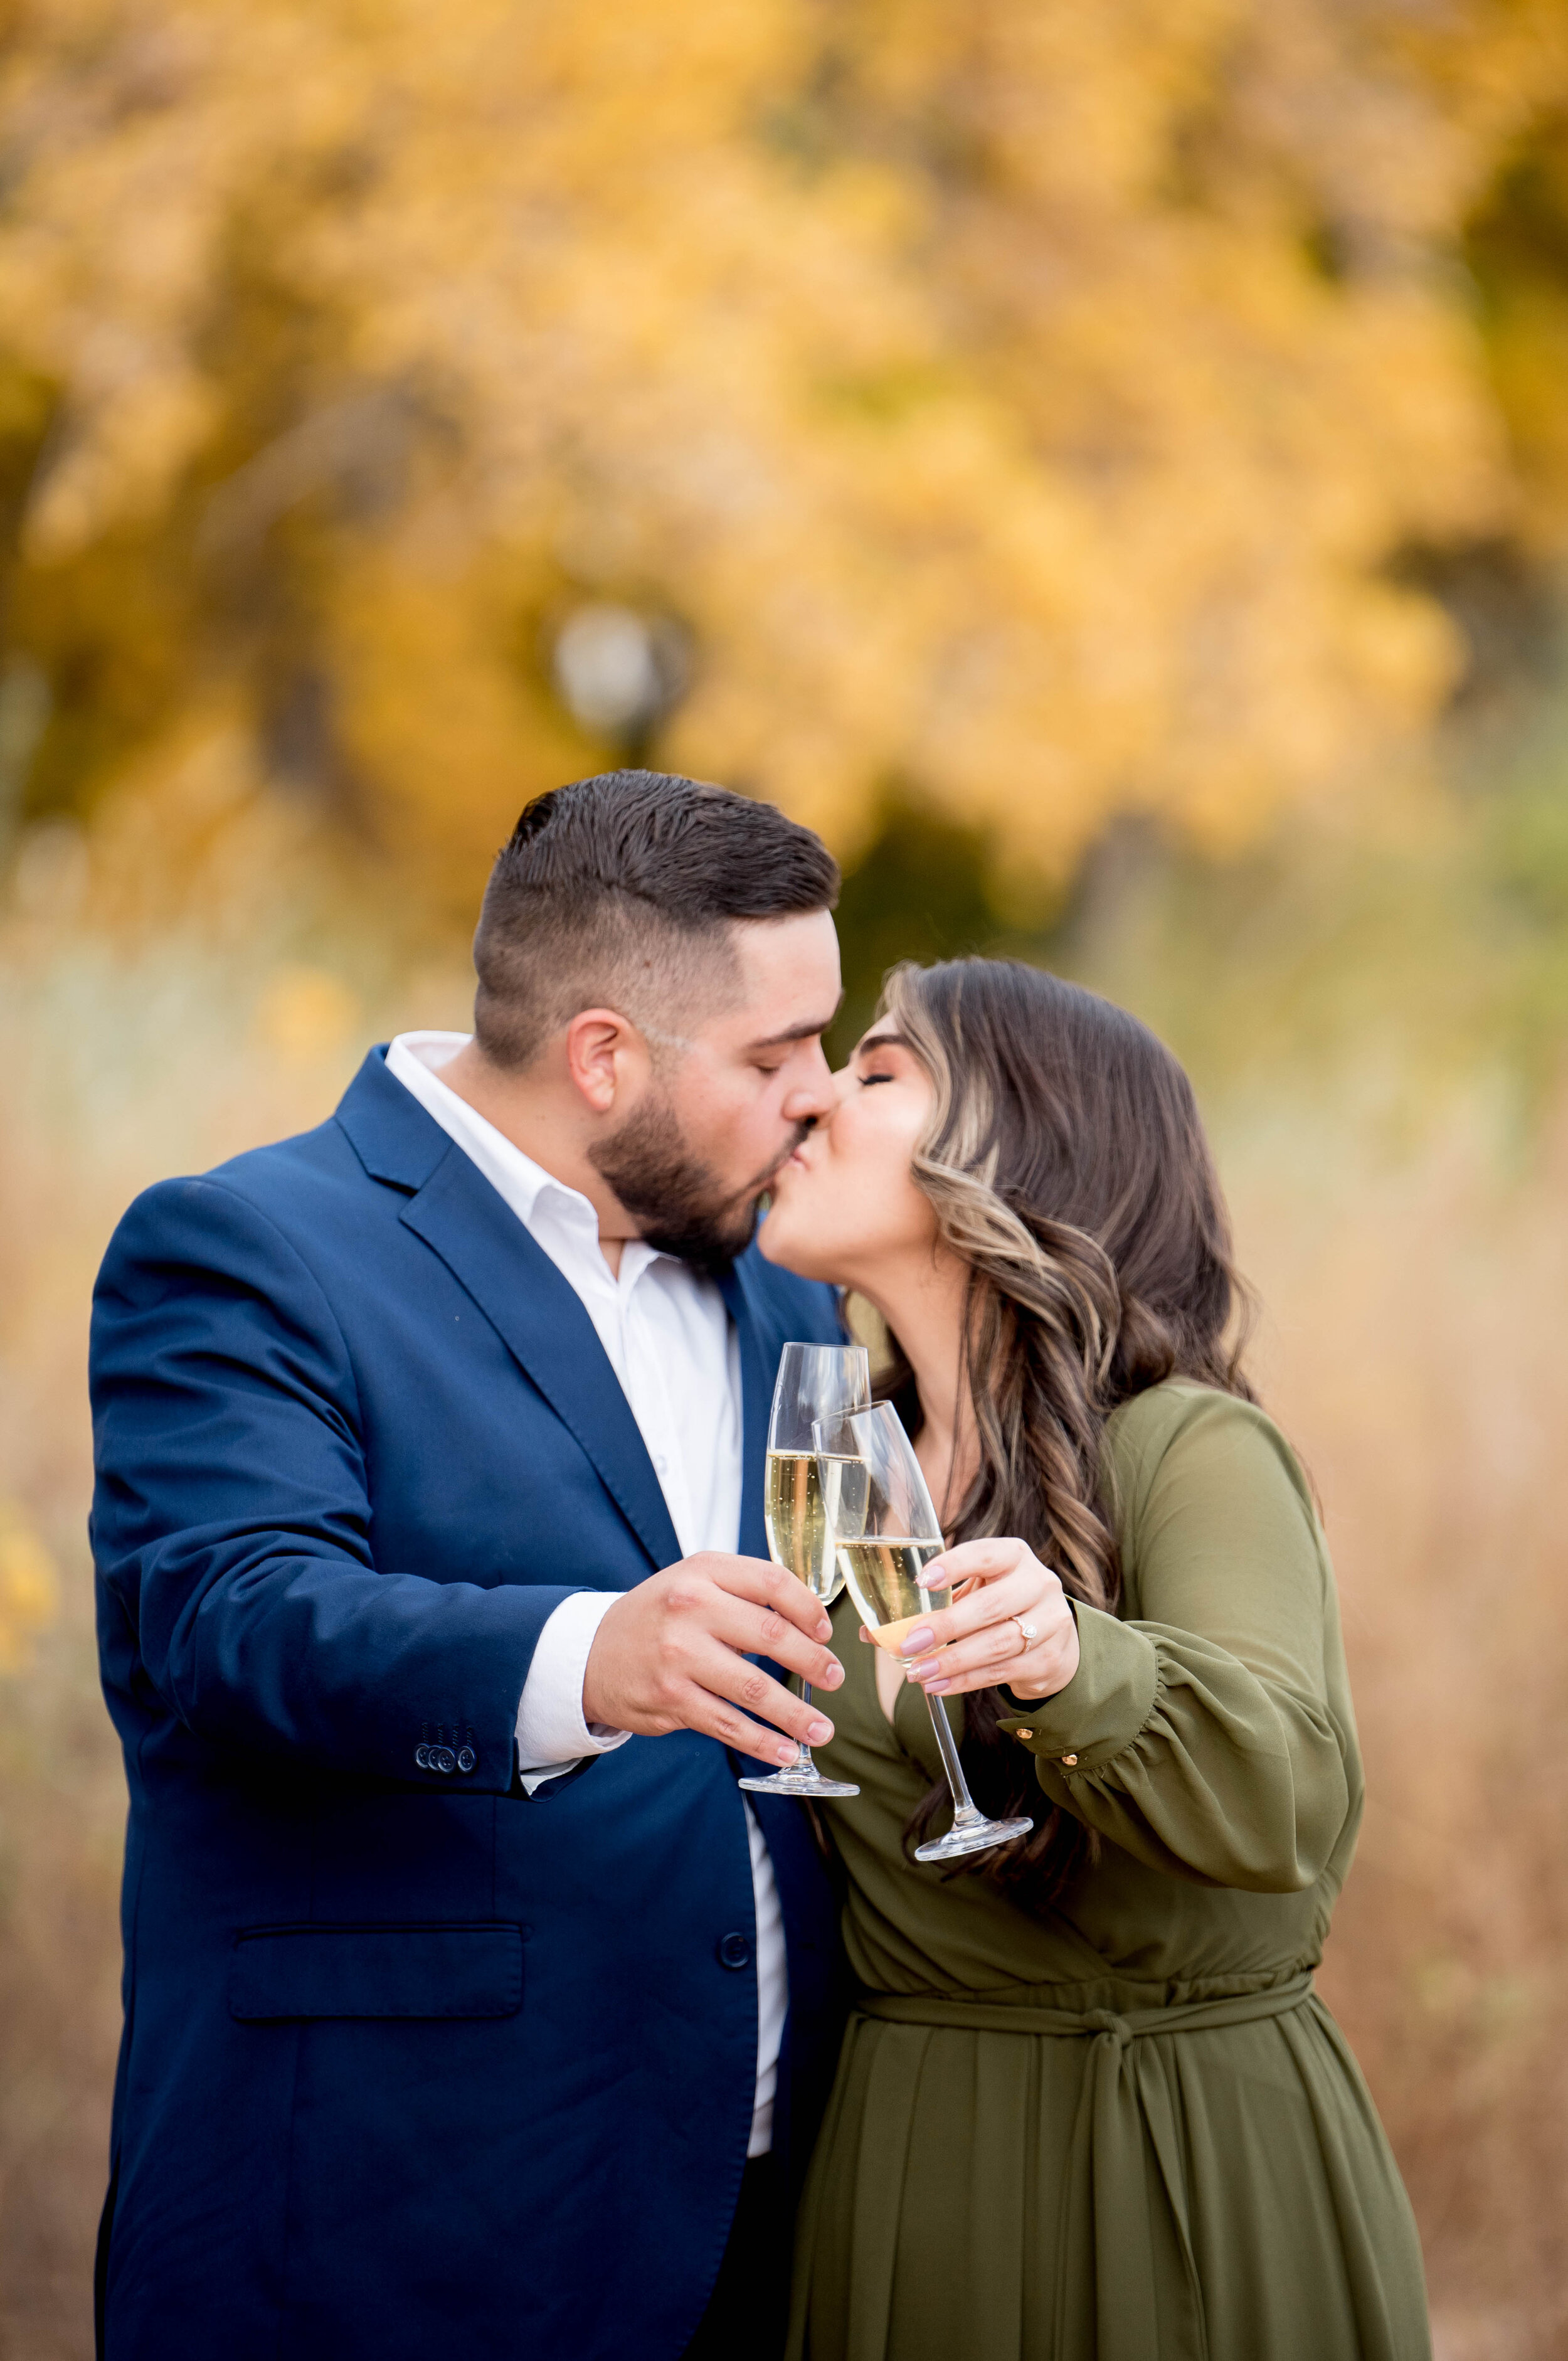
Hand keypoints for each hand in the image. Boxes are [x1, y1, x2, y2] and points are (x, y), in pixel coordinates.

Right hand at [582, 1552, 844, 1768]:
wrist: (591, 1653)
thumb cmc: (658, 1617)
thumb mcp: (693, 1583)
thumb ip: (744, 1592)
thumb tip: (809, 1624)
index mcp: (702, 1572)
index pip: (772, 1582)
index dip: (808, 1608)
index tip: (825, 1632)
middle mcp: (690, 1608)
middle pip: (771, 1634)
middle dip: (813, 1662)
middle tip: (835, 1678)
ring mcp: (679, 1656)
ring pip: (754, 1689)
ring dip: (795, 1714)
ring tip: (822, 1730)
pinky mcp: (671, 1699)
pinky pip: (727, 1725)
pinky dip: (761, 1742)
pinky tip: (785, 1751)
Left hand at [872, 1537, 1079, 1702]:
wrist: (1054, 1640)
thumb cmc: (1000, 1607)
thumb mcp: (973, 1592)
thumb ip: (931, 1605)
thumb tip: (870, 1633)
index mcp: (1014, 1556)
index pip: (985, 1554)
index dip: (953, 1567)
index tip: (921, 1581)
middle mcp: (1038, 1583)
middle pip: (991, 1605)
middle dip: (945, 1626)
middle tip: (909, 1643)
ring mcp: (1050, 1622)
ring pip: (997, 1643)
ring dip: (952, 1660)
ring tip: (918, 1672)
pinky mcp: (1049, 1658)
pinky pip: (1003, 1671)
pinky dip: (966, 1680)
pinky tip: (939, 1685)